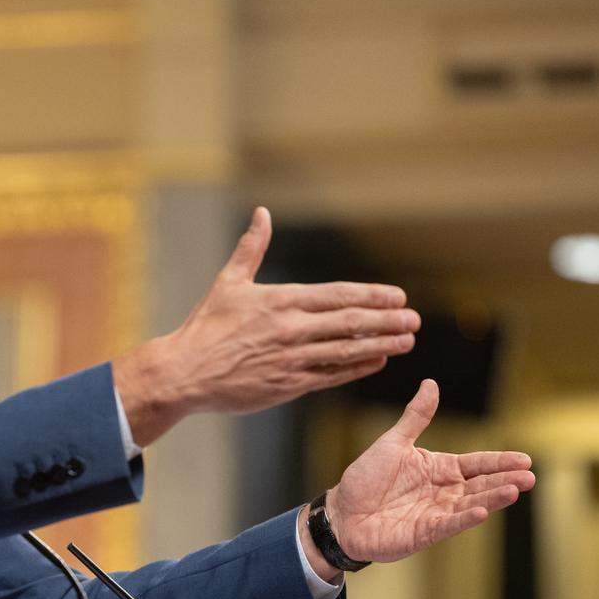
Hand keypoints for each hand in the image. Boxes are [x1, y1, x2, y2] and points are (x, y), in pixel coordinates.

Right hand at [114, 207, 420, 445]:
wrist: (184, 372)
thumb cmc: (204, 327)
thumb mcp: (227, 282)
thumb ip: (251, 248)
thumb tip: (261, 213)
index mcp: (280, 300)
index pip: (337, 296)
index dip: (372, 296)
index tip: (397, 297)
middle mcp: (291, 329)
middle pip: (350, 322)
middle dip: (387, 320)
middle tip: (415, 319)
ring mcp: (291, 358)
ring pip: (347, 350)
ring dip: (381, 344)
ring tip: (407, 341)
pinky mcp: (287, 385)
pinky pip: (330, 376)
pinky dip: (356, 368)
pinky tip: (376, 361)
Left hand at [327, 379, 534, 563]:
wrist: (341, 512)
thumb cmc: (365, 478)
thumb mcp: (393, 442)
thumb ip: (416, 417)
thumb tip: (431, 383)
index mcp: (438, 468)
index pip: (476, 463)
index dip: (499, 462)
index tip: (525, 459)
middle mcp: (442, 491)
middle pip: (480, 485)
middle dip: (505, 481)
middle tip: (530, 477)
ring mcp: (436, 513)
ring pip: (471, 504)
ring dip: (493, 498)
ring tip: (514, 490)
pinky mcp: (424, 532)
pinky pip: (449, 524)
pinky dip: (466, 518)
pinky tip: (484, 511)